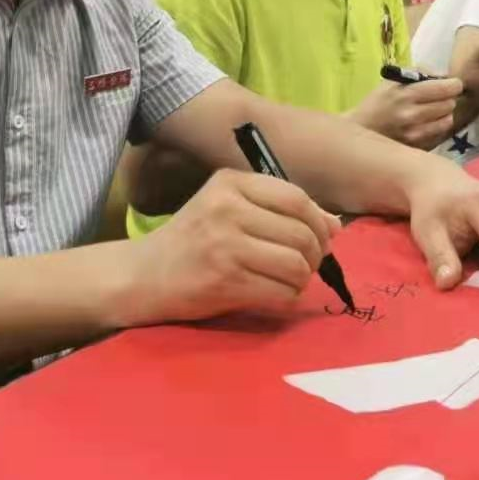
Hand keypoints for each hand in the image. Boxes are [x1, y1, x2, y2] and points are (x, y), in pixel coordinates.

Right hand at [123, 170, 341, 323]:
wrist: (143, 276)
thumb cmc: (192, 241)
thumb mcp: (229, 209)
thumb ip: (279, 210)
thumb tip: (335, 225)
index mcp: (230, 182)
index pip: (296, 198)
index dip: (319, 222)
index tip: (321, 238)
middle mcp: (227, 208)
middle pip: (302, 233)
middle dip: (315, 255)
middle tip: (305, 265)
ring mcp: (225, 245)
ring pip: (297, 264)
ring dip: (302, 279)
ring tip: (289, 280)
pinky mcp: (225, 281)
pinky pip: (282, 291)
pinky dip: (287, 296)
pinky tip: (274, 293)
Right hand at [351, 77, 463, 148]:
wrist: (360, 131)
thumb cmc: (377, 103)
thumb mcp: (392, 81)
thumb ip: (419, 72)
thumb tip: (444, 75)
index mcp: (406, 95)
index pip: (445, 88)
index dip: (453, 85)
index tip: (452, 84)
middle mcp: (413, 115)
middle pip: (449, 104)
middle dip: (447, 98)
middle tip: (439, 98)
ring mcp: (416, 134)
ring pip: (448, 120)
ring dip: (444, 114)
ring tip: (432, 112)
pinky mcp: (417, 147)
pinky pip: (439, 134)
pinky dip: (437, 127)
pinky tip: (427, 124)